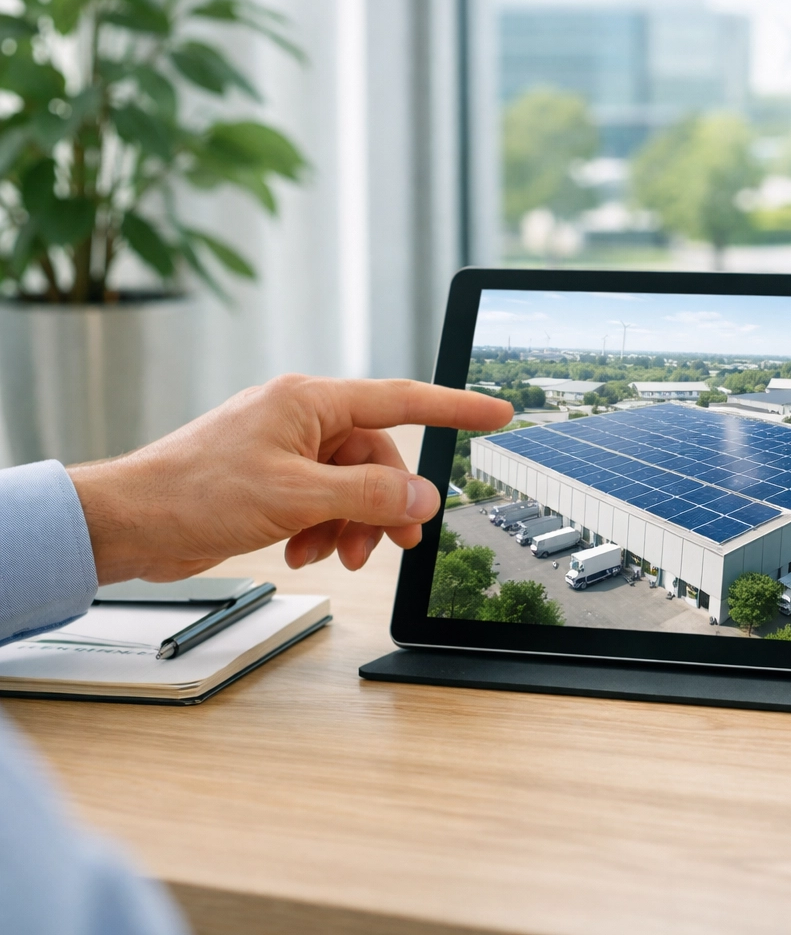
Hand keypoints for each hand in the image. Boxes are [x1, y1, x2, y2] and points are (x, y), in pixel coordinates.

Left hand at [67, 374, 511, 582]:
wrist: (128, 523)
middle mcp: (302, 418)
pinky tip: (304, 551)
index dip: (456, 407)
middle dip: (386, 503)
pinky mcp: (271, 479)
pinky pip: (323, 501)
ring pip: (352, 485)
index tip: (498, 413)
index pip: (402, 399)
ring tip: (337, 555)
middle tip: (394, 542)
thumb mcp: (296, 497)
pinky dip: (324, 529)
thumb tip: (421, 497)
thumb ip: (368, 495)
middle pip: (378, 458)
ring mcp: (285, 449)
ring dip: (353, 524)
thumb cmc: (194, 493)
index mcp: (311, 402)